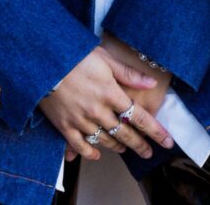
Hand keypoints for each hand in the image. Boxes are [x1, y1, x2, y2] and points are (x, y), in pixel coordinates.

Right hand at [38, 45, 174, 163]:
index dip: (155, 131)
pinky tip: (98, 153)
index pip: (139, 117)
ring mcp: (81, 120)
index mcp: (110, 92)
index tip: (167, 142)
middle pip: (125, 133)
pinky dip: (91, 152)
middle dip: (140, 144)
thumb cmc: (74, 55)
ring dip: (118, 146)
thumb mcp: (104, 58)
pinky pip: (81, 146)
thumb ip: (128, 73)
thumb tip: (151, 83)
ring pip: (106, 140)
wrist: (43, 61)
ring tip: (126, 149)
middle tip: (149, 153)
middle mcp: (98, 110)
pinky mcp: (65, 126)